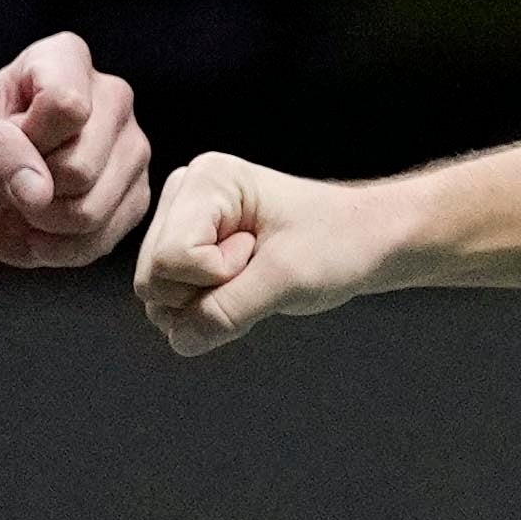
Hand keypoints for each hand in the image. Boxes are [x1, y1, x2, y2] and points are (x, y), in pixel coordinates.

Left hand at [0, 33, 150, 268]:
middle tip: (15, 181)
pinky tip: (47, 227)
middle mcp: (112, 96)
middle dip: (36, 187)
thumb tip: (40, 193)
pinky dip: (63, 245)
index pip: (66, 105)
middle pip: (81, 164)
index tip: (9, 139)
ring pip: (93, 207)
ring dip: (46, 222)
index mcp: (66, 59)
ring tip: (29, 205)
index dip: (30, 139)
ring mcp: (133, 147)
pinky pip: (103, 237)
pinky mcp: (138, 195)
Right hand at [135, 152, 398, 355]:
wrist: (366, 242)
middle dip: (208, 291)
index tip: (261, 251)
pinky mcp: (189, 253)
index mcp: (206, 179)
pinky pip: (171, 304)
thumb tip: (178, 340)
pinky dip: (209, 308)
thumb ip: (226, 311)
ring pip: (157, 296)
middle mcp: (184, 194)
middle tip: (258, 264)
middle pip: (153, 279)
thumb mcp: (286, 279)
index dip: (218, 274)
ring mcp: (183, 224)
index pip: (172, 258)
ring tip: (254, 273)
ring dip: (209, 302)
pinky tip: (244, 284)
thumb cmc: (338, 244)